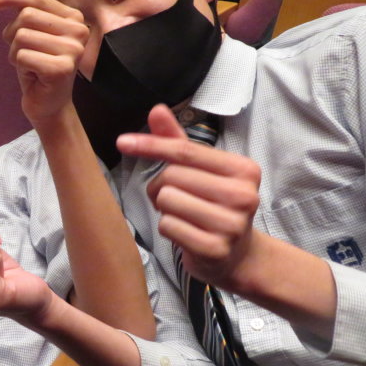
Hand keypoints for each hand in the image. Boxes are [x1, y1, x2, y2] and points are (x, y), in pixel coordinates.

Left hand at [0, 0, 89, 126]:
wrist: (47, 104)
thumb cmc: (38, 66)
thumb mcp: (30, 30)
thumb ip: (26, 2)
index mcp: (73, 17)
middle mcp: (79, 31)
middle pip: (26, 16)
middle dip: (12, 35)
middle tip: (21, 52)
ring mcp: (73, 50)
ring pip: (21, 36)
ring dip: (15, 53)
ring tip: (28, 64)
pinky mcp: (61, 69)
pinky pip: (22, 56)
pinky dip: (19, 66)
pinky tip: (32, 75)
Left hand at [117, 104, 261, 289]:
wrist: (237, 255)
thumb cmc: (213, 206)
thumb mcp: (201, 171)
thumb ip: (177, 141)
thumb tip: (157, 110)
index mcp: (243, 169)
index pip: (185, 150)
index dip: (150, 145)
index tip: (122, 142)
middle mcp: (243, 195)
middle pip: (171, 175)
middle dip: (161, 185)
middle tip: (177, 197)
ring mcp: (231, 224)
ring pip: (166, 200)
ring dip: (164, 208)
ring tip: (183, 215)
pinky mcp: (215, 248)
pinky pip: (167, 226)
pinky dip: (167, 228)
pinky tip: (186, 233)